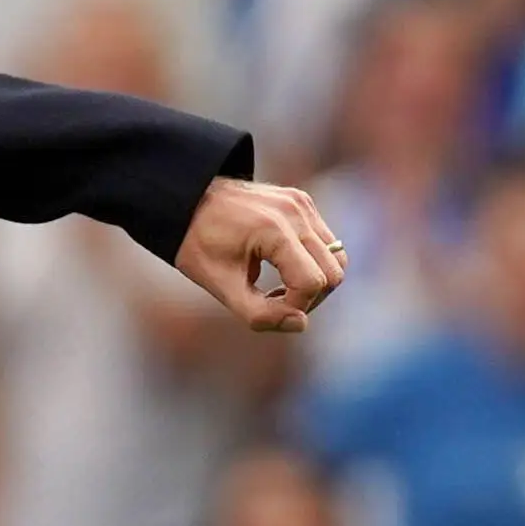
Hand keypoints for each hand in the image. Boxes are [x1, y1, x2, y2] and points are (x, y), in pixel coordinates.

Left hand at [178, 177, 343, 333]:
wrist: (188, 202)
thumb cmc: (198, 244)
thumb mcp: (221, 286)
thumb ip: (259, 314)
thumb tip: (300, 324)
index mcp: (274, 230)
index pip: (312, 283)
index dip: (294, 307)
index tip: (266, 308)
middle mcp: (295, 212)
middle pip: (334, 272)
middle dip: (310, 298)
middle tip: (275, 303)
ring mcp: (302, 204)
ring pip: (337, 257)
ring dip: (315, 281)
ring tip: (280, 289)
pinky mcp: (302, 202)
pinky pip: (326, 241)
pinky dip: (312, 261)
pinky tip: (282, 268)